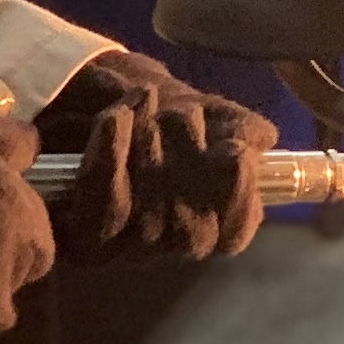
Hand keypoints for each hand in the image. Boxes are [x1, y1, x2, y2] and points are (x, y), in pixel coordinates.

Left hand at [40, 53, 275, 264]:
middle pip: (188, 227)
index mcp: (212, 224)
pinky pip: (100, 205)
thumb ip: (240, 127)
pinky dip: (110, 155)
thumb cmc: (161, 113)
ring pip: (143, 214)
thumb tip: (261, 139)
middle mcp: (169, 245)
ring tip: (147, 105)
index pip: (234, 235)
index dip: (239, 201)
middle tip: (180, 113)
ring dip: (148, 151)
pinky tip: (118, 116)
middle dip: (188, 160)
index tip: (235, 154)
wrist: (95, 97)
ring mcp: (123, 247)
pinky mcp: (82, 236)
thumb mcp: (210, 112)